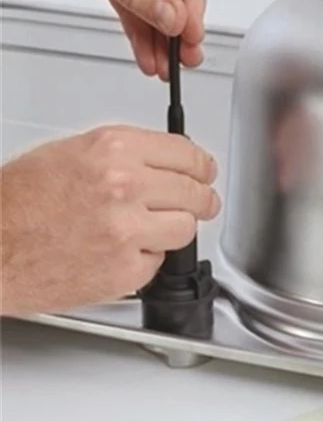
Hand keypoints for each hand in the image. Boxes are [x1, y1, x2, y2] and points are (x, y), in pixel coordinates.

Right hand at [0, 126, 219, 315]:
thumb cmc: (15, 203)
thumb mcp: (69, 153)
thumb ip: (124, 155)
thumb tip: (164, 161)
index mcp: (114, 150)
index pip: (187, 154)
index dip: (201, 166)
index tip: (205, 172)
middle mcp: (125, 186)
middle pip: (195, 192)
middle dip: (200, 199)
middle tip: (201, 203)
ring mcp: (127, 230)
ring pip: (185, 229)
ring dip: (173, 230)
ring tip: (147, 229)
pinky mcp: (125, 270)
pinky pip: (157, 262)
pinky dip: (144, 260)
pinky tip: (116, 252)